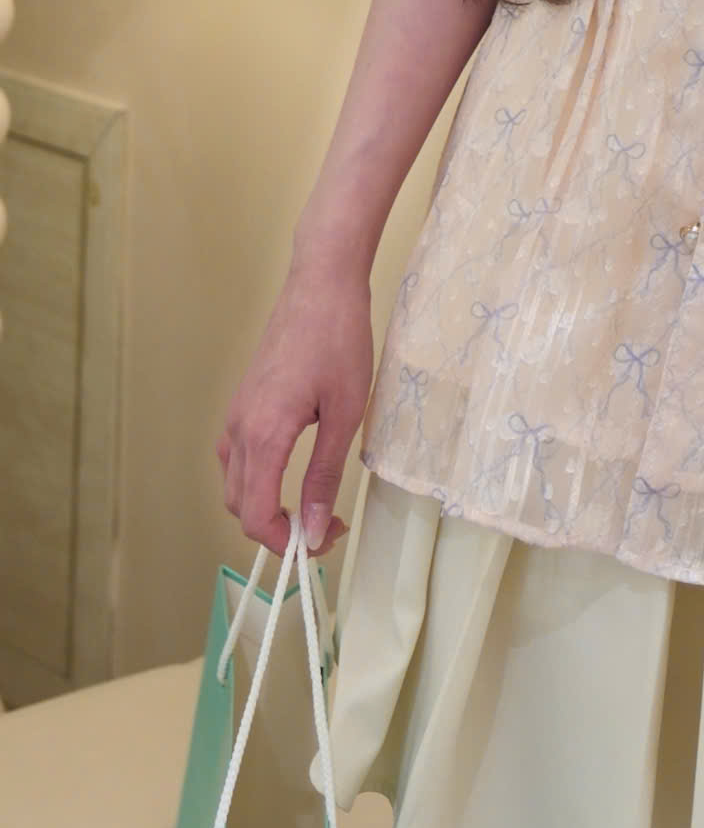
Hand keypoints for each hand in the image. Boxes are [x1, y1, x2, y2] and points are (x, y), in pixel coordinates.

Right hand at [216, 261, 374, 560]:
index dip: (283, 542)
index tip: (321, 544)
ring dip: (262, 505)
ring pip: (233, 482)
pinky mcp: (242, 400)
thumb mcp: (346, 412)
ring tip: (311, 505)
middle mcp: (240, 427)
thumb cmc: (340, 339)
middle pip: (238, 506)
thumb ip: (325, 475)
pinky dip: (255, 478)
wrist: (321, 283)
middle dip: (276, 529)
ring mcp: (236, 412)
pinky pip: (236, 456)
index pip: (254, 515)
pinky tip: (290, 471)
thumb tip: (317, 528)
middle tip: (325, 527)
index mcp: (264, 433)